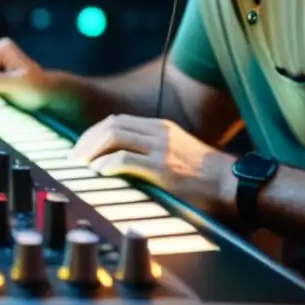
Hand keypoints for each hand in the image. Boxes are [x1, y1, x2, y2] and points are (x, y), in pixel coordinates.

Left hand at [71, 114, 237, 215]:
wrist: (231, 184)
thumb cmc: (204, 175)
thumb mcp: (177, 151)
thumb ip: (151, 149)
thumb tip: (119, 158)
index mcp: (160, 127)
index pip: (117, 120)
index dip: (94, 133)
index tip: (81, 148)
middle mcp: (158, 132)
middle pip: (111, 126)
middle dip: (86, 141)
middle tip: (73, 158)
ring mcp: (160, 149)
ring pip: (113, 137)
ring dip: (91, 151)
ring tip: (81, 165)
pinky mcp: (162, 169)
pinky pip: (124, 160)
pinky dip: (105, 165)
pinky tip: (97, 173)